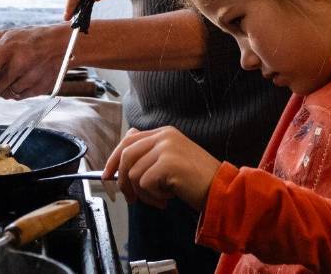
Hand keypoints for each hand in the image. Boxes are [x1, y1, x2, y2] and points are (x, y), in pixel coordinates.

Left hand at [0, 24, 70, 99]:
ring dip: (3, 91)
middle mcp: (20, 63)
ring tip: (8, 80)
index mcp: (8, 48)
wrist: (61, 44)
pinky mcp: (40, 87)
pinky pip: (20, 97)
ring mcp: (31, 76)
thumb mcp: (7, 33)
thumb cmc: (31, 38)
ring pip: (7, 94)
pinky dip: (16, 93)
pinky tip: (19, 82)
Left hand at [102, 126, 219, 210]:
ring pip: (134, 173)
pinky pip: (145, 184)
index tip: (108, 176)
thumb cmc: (197, 180)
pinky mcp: (167, 164)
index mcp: (164, 132)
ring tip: (160, 198)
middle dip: (123, 180)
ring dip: (144, 193)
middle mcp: (164, 136)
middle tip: (130, 198)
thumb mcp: (172, 160)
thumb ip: (150, 154)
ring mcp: (166, 148)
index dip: (114, 159)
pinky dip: (153, 197)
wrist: (222, 189)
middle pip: (126, 155)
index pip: (128, 140)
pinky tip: (168, 198)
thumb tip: (120, 162)